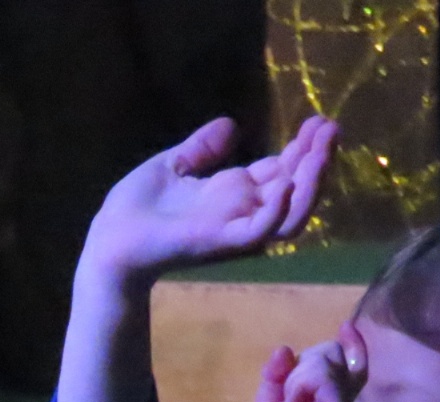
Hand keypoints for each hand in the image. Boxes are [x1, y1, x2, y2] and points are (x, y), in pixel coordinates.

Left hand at [83, 115, 336, 285]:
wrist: (108, 240)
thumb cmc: (134, 209)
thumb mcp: (172, 166)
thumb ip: (201, 150)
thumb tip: (230, 125)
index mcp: (232, 194)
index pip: (282, 172)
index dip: (303, 149)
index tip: (319, 122)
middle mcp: (242, 212)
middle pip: (296, 189)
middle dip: (316, 159)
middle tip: (330, 127)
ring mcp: (235, 229)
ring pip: (291, 213)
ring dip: (311, 183)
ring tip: (321, 151)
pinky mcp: (222, 242)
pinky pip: (261, 231)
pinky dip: (278, 212)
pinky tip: (288, 185)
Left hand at [251, 322, 365, 401]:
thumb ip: (276, 377)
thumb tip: (284, 348)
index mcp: (330, 393)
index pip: (344, 357)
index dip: (347, 342)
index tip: (347, 329)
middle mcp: (342, 395)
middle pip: (330, 351)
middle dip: (303, 365)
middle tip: (290, 399)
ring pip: (325, 359)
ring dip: (298, 378)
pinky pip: (324, 378)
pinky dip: (301, 385)